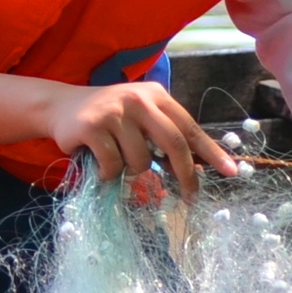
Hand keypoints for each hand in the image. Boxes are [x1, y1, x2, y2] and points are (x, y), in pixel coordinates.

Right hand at [42, 80, 244, 194]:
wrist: (61, 106)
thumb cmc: (110, 118)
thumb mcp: (141, 119)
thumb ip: (164, 136)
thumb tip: (195, 168)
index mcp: (156, 96)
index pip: (189, 127)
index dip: (211, 151)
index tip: (231, 171)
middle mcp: (138, 99)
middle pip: (173, 143)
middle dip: (185, 175)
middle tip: (190, 197)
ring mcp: (114, 112)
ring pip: (140, 161)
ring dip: (132, 172)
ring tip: (118, 161)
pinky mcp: (91, 126)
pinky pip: (113, 165)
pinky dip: (109, 174)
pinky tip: (99, 164)